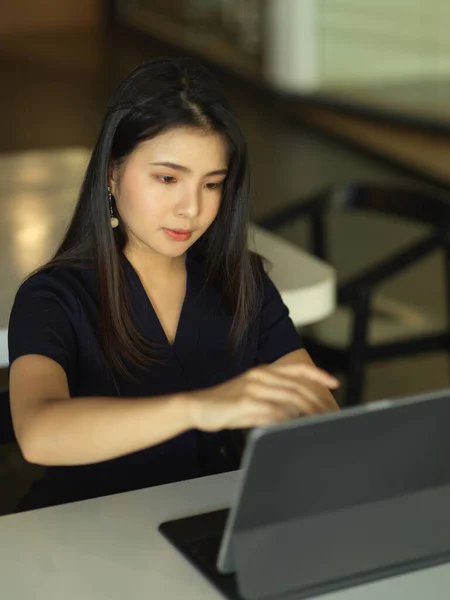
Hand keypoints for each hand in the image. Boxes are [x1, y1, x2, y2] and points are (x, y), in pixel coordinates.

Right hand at [187, 363, 339, 431]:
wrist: (197, 406)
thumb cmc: (225, 404)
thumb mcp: (252, 394)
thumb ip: (274, 397)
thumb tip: (299, 409)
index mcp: (263, 371)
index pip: (296, 368)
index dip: (317, 374)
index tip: (334, 382)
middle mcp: (260, 376)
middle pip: (298, 387)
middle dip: (318, 402)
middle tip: (330, 414)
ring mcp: (253, 389)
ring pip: (290, 399)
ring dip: (308, 413)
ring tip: (319, 422)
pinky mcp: (246, 404)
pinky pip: (274, 412)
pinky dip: (288, 420)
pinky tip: (295, 427)